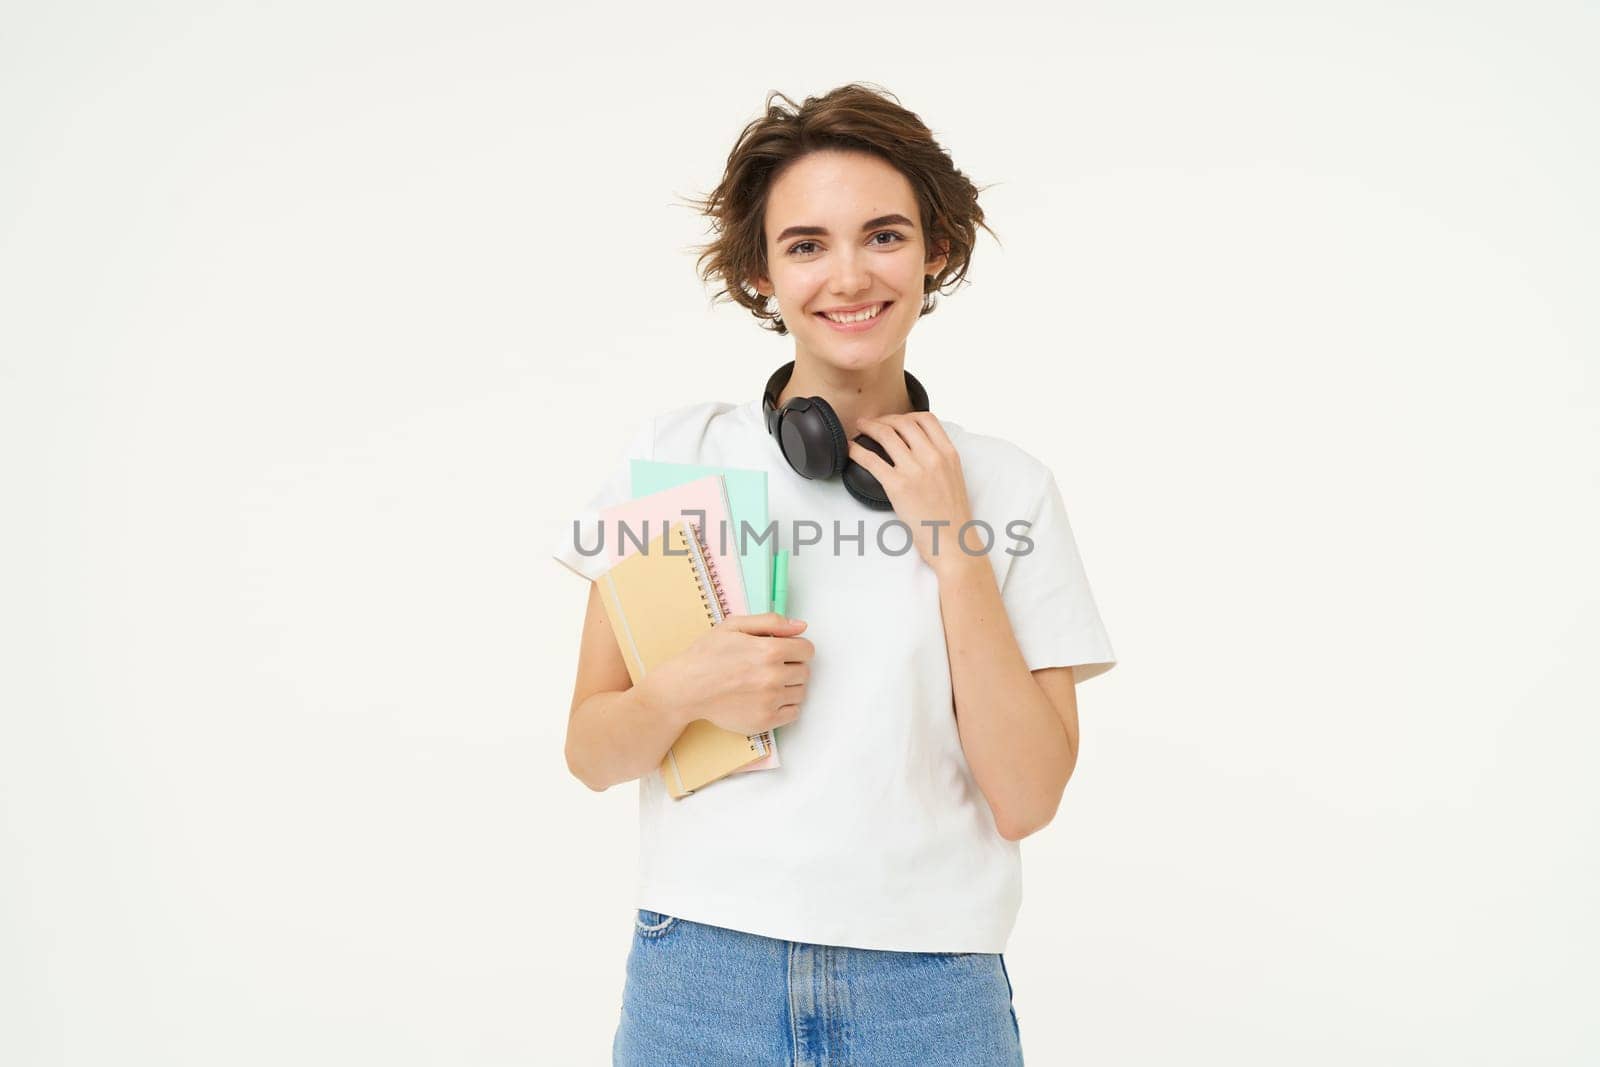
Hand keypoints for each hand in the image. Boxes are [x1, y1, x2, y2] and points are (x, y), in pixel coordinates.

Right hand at [639, 612, 812, 736]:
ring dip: (789, 687)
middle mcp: (773, 676)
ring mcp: (770, 701)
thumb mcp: (734, 626)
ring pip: (800, 692)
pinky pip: (793, 713)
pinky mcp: (765, 721)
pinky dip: (785, 706)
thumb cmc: (707, 655)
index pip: (807, 650)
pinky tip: (766, 699)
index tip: (783, 652)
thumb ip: (771, 622)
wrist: (687, 689)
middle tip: (768, 668)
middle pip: (805, 672)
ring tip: (765, 683)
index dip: (795, 648)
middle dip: (791, 667)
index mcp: (770, 650)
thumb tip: (801, 626)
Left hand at [849, 412, 977, 577]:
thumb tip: (920, 450)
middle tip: (872, 424)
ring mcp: (915, 470)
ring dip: (869, 427)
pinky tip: (851, 448)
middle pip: (903, 423)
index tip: (895, 420)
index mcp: (948, 453)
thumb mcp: (954, 478)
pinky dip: (857, 450)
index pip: (926, 419)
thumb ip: (940, 459)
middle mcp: (933, 457)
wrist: (953, 541)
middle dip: (884, 419)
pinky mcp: (898, 486)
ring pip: (886, 435)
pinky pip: (872, 459)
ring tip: (859, 428)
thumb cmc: (952, 516)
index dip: (906, 415)